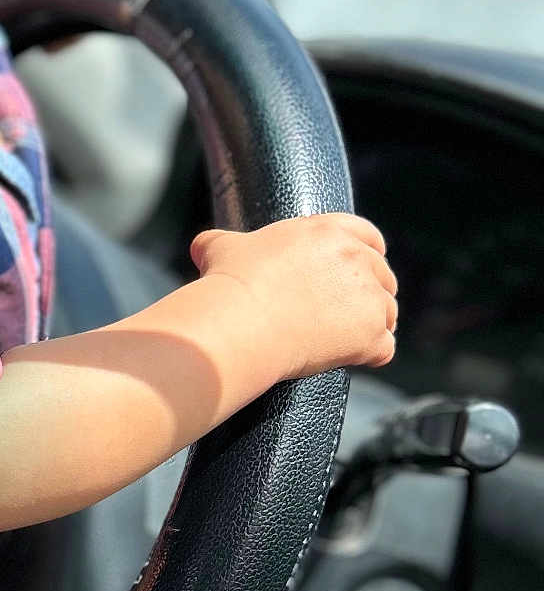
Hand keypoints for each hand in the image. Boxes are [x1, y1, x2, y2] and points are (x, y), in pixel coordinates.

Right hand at [190, 214, 399, 380]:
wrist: (240, 322)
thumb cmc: (230, 283)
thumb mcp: (221, 248)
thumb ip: (222, 242)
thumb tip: (202, 246)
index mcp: (328, 231)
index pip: (367, 236)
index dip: (367, 252)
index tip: (360, 269)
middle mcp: (357, 259)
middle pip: (383, 276)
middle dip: (370, 293)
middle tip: (347, 312)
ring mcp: (369, 298)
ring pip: (388, 312)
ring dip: (373, 325)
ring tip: (347, 339)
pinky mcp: (371, 335)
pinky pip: (385, 347)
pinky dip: (370, 356)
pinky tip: (352, 359)